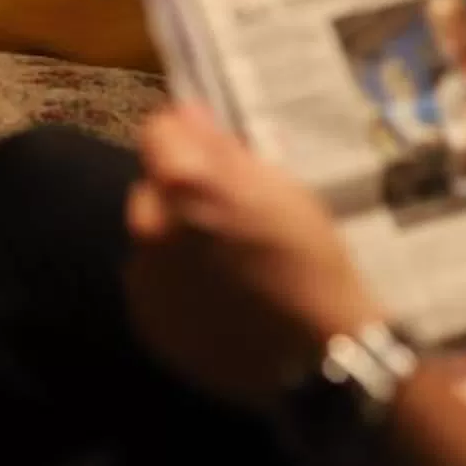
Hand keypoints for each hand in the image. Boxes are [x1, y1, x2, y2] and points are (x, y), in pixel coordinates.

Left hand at [123, 101, 382, 414]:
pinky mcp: (147, 323)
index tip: (215, 159)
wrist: (322, 351)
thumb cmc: (310, 258)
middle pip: (150, 189)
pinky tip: (215, 302)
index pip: (158, 131)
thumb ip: (221, 147)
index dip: (188, 140)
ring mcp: (143, 279)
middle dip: (179, 196)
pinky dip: (174, 288)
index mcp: (184, 184)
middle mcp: (149, 226)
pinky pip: (152, 288)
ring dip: (174, 243)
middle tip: (226, 220)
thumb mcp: (280, 187)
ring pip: (149, 241)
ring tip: (224, 268)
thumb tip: (185, 114)